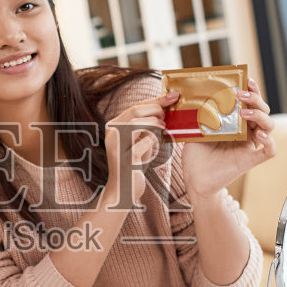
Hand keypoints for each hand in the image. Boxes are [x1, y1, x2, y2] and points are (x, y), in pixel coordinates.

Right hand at [104, 91, 175, 205]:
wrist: (123, 190)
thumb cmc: (134, 163)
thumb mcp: (138, 140)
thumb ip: (146, 125)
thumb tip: (164, 107)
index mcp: (114, 126)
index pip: (136, 106)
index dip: (156, 99)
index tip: (174, 95)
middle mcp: (112, 134)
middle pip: (136, 111)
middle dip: (156, 110)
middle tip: (167, 116)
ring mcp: (117, 146)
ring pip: (137, 123)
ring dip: (156, 124)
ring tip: (164, 128)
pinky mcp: (126, 159)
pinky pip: (144, 142)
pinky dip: (155, 140)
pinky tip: (159, 142)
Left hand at [177, 78, 276, 196]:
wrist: (194, 177)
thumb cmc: (196, 153)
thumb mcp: (197, 127)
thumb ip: (202, 112)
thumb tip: (197, 92)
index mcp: (237, 122)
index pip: (251, 103)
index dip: (252, 90)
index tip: (246, 79)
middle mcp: (247, 132)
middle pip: (263, 111)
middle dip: (255, 99)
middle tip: (240, 94)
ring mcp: (250, 146)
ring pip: (269, 127)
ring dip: (260, 116)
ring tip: (244, 112)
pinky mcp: (250, 160)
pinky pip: (269, 151)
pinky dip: (269, 141)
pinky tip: (259, 135)